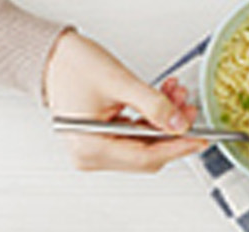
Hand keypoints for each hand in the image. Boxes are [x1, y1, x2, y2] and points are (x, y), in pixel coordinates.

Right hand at [44, 30, 207, 172]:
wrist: (50, 56)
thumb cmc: (71, 66)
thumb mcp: (120, 83)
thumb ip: (153, 105)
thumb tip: (179, 124)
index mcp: (89, 148)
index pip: (145, 158)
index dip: (176, 147)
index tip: (198, 138)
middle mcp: (91, 156)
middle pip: (147, 155)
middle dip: (172, 131)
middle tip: (189, 113)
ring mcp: (96, 151)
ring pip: (145, 145)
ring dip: (163, 122)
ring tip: (175, 98)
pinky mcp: (102, 141)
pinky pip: (135, 137)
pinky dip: (151, 120)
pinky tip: (163, 102)